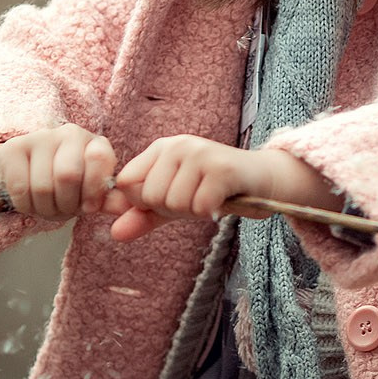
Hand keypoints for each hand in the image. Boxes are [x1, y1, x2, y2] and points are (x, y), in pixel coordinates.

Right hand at [0, 125, 118, 221]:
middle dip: (66, 205)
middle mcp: (70, 134)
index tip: (88, 207)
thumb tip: (127, 208)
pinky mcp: (14, 148)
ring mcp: (40, 137)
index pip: (100, 159)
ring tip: (48, 207)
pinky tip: (30, 202)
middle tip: (64, 211)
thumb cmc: (67, 187)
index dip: (93, 191)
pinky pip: (20, 188)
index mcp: (96, 144)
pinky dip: (26, 206)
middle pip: (68, 175)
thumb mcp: (90, 192)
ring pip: (43, 186)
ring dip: (45, 208)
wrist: (27, 173)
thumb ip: (108, 199)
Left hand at [106, 135, 337, 242]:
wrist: (263, 181)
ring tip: (210, 197)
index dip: (145, 203)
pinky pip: (199, 206)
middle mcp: (178, 145)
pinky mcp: (222, 168)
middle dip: (174, 209)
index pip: (127, 183)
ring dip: (195, 211)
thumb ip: (144, 216)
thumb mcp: (175, 203)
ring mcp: (200, 153)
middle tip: (197, 197)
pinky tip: (222, 201)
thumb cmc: (215, 190)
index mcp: (160, 148)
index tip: (171, 198)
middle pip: (151, 197)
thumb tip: (114, 233)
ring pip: (174, 203)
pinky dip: (211, 212)